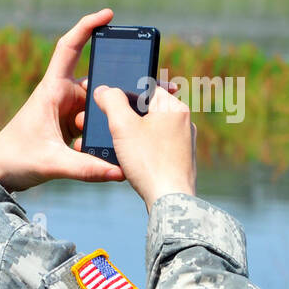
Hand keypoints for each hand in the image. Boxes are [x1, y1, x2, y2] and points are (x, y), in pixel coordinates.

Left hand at [0, 9, 124, 191]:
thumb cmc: (15, 158)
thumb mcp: (52, 163)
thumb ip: (87, 168)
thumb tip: (119, 171)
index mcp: (52, 90)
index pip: (69, 48)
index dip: (87, 26)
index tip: (109, 15)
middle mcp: (62, 96)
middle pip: (98, 83)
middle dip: (120, 87)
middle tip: (152, 86)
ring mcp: (68, 112)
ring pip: (100, 106)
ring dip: (113, 114)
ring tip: (140, 120)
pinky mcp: (71, 127)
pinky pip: (96, 122)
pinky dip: (107, 128)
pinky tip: (124, 139)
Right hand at [93, 84, 195, 211]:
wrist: (169, 200)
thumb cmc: (148, 162)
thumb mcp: (122, 126)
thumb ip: (112, 101)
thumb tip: (104, 90)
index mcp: (174, 107)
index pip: (145, 88)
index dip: (123, 93)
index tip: (107, 103)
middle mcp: (184, 122)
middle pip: (147, 110)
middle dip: (125, 118)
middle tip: (108, 128)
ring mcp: (184, 142)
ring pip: (151, 130)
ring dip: (132, 136)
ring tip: (117, 147)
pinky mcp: (181, 160)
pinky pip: (157, 148)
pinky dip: (143, 151)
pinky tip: (131, 162)